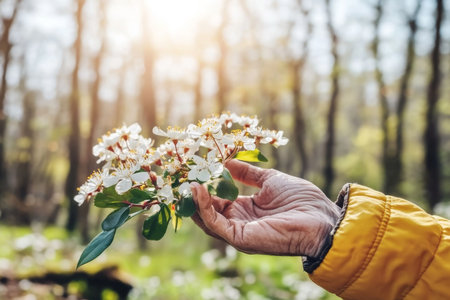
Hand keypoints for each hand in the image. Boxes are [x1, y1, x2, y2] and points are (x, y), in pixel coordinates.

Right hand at [190, 159, 339, 256]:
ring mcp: (239, 232)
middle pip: (208, 211)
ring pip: (207, 219)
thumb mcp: (270, 180)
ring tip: (188, 182)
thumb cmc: (301, 200)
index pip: (217, 200)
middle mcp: (239, 221)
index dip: (205, 186)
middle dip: (194, 195)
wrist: (321, 217)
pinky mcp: (241, 238)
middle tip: (184, 176)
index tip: (194, 171)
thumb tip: (227, 162)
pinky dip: (204, 208)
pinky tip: (200, 191)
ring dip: (195, 201)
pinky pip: (216, 224)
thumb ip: (248, 173)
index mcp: (246, 209)